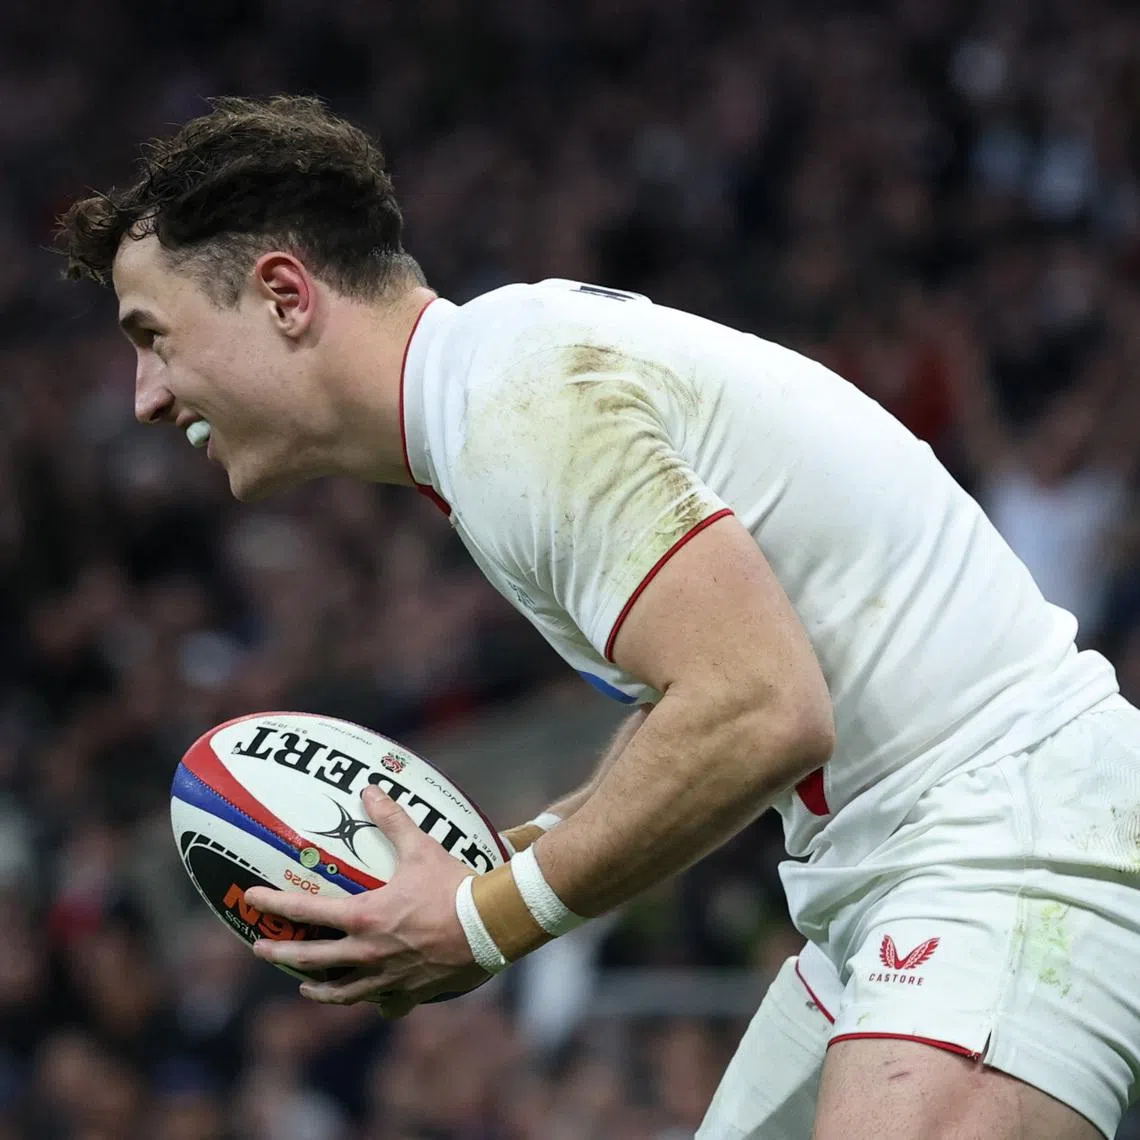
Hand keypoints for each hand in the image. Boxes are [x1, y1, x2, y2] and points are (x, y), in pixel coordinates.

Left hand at [244, 786, 487, 1012]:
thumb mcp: (420, 848)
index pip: (305, 911)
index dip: (273, 903)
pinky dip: (375, 1003)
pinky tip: (372, 1002)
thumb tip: (370, 788)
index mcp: (363, 917)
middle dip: (280, 954)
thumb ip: (392, 819)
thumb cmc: (453, 886)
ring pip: (341, 992)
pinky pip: (384, 1004)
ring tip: (303, 988)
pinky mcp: (410, 992)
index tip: (250, 898)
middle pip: (311, 959)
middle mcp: (366, 953)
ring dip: (317, 989)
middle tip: (259, 949)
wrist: (489, 925)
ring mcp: (387, 978)